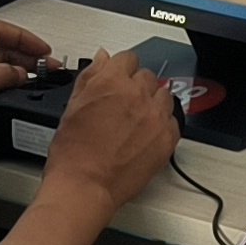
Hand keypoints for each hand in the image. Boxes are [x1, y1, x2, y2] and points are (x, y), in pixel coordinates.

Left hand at [0, 17, 52, 167]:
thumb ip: (0, 77)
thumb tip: (22, 73)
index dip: (22, 36)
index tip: (41, 49)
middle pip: (2, 51)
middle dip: (27, 57)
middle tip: (48, 68)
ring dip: (20, 75)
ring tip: (40, 82)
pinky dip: (8, 94)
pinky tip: (17, 100)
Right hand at [34, 51, 180, 217]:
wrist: (85, 186)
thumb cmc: (74, 153)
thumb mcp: (72, 106)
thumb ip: (90, 76)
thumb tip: (102, 59)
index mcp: (112, 81)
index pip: (127, 58)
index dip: (120, 70)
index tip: (119, 80)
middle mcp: (137, 94)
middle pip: (147, 77)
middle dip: (136, 88)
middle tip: (123, 107)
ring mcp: (155, 116)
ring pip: (164, 96)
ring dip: (152, 104)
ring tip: (136, 122)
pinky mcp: (167, 138)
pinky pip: (172, 121)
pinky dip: (161, 125)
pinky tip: (145, 137)